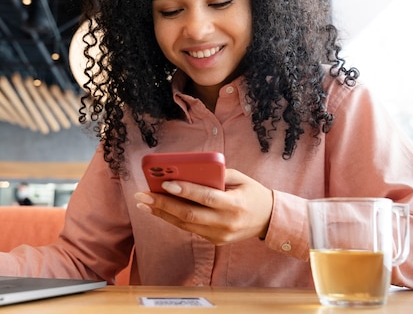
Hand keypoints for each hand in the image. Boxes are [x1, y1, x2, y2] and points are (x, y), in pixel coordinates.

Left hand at [134, 168, 272, 245]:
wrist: (269, 219)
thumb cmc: (252, 193)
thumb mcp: (240, 178)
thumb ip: (216, 174)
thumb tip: (186, 171)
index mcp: (235, 204)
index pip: (206, 198)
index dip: (184, 190)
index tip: (164, 183)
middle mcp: (227, 222)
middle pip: (189, 215)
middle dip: (163, 204)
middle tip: (143, 196)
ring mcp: (220, 235)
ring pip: (185, 225)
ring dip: (162, 213)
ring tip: (144, 203)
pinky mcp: (215, 241)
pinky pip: (190, 229)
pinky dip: (173, 219)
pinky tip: (159, 210)